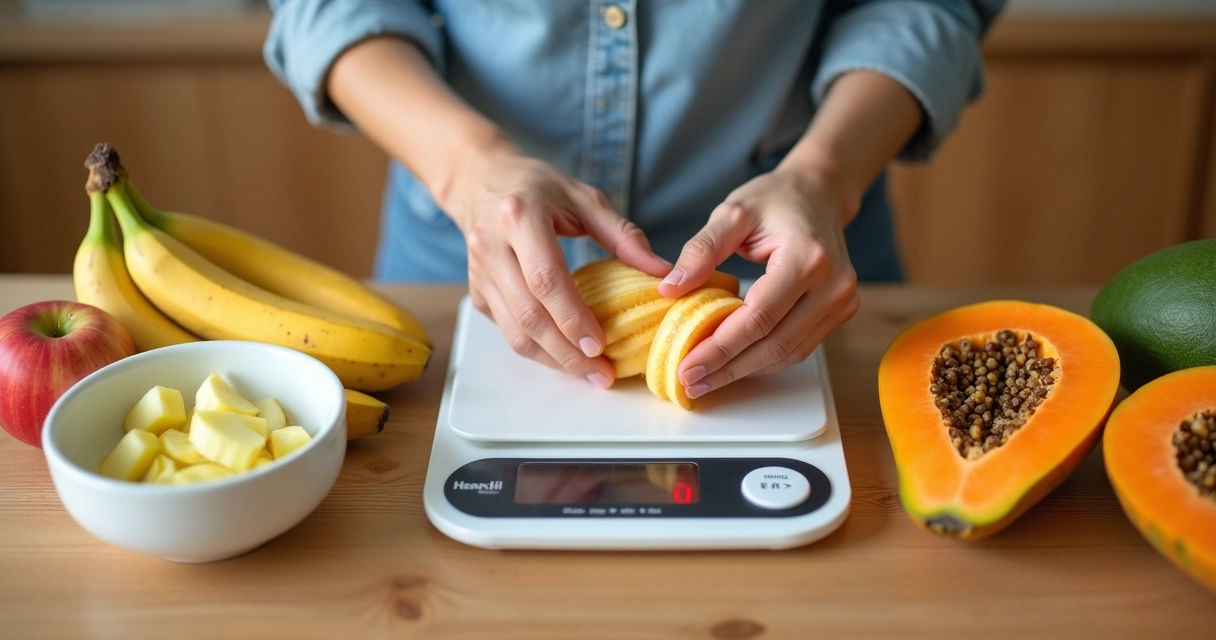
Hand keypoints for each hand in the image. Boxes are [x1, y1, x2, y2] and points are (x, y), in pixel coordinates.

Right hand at [441, 141, 670, 387]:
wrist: (481, 181)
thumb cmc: (538, 188)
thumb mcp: (584, 198)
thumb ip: (623, 235)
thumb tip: (662, 274)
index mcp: (520, 216)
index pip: (545, 278)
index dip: (572, 317)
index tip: (600, 345)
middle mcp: (491, 246)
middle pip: (529, 314)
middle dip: (566, 352)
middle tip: (601, 373)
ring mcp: (479, 272)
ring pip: (514, 331)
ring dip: (553, 359)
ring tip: (588, 372)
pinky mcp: (476, 290)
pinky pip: (507, 329)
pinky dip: (537, 348)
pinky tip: (565, 355)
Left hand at [657, 167, 860, 398]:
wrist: (819, 193)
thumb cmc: (774, 200)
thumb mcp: (731, 213)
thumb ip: (701, 250)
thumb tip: (670, 290)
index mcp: (807, 257)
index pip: (759, 317)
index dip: (720, 348)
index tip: (686, 366)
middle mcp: (832, 284)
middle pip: (775, 343)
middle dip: (728, 368)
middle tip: (689, 382)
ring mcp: (841, 301)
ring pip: (789, 353)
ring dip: (745, 370)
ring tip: (706, 379)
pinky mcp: (840, 311)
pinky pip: (799, 347)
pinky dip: (764, 360)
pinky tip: (733, 364)